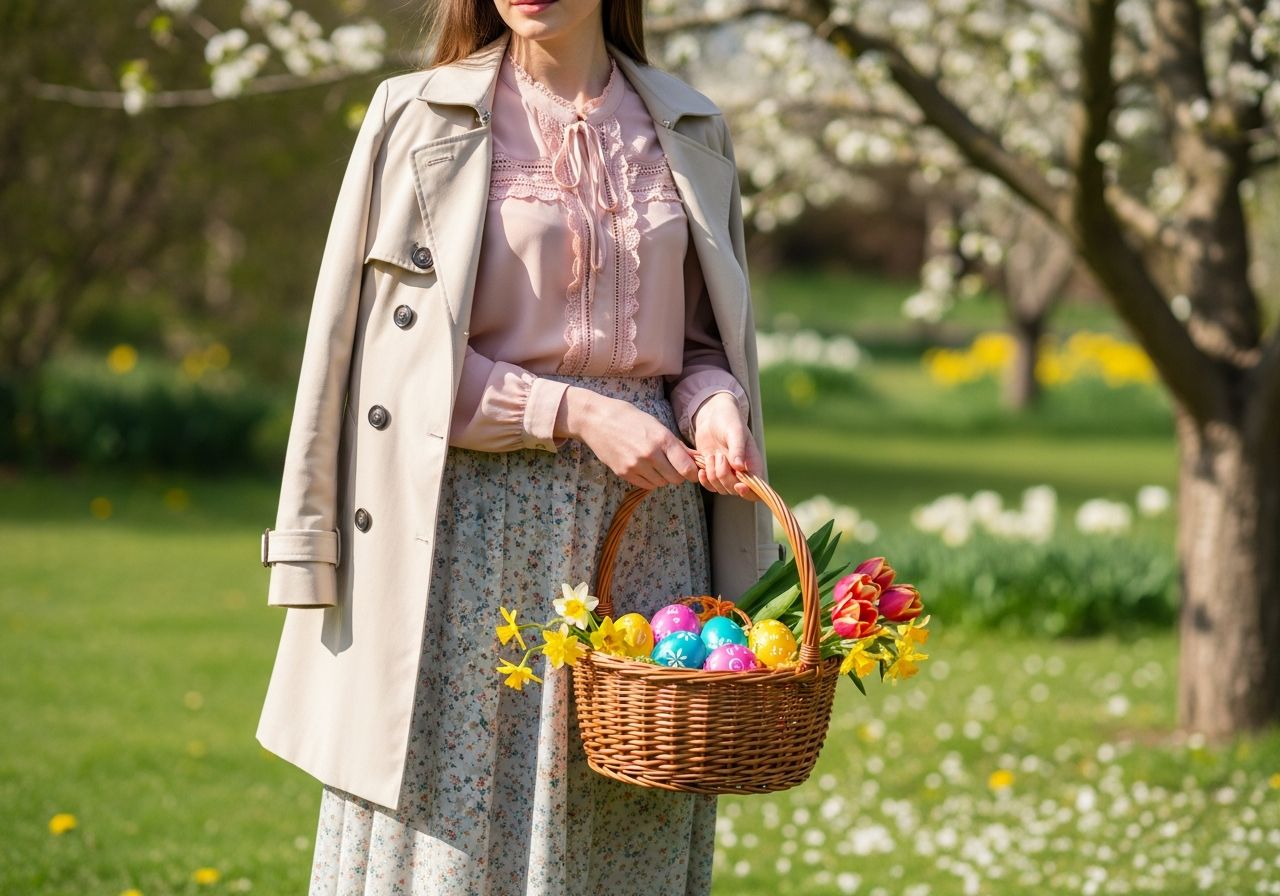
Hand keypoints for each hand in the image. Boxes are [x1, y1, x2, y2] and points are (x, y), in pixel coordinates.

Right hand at [554, 386, 698, 489]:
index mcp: (662, 439)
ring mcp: (635, 465)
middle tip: (673, 466)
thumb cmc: (630, 418)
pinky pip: (645, 485)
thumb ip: (676, 445)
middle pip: (675, 479)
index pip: (686, 468)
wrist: (597, 420)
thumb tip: (695, 459)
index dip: (693, 473)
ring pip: (660, 483)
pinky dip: (649, 479)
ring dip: (662, 477)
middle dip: (678, 475)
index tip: (692, 472)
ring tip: (655, 464)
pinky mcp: (623, 473)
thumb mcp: (656, 425)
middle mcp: (650, 454)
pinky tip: (644, 467)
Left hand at [690, 392, 761, 501]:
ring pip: (720, 489)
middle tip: (718, 455)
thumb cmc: (729, 420)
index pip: (756, 489)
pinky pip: (709, 486)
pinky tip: (702, 468)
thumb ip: (738, 448)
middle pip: (734, 490)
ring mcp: (727, 474)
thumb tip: (739, 467)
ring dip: (712, 475)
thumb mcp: (735, 431)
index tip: (739, 485)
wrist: (713, 416)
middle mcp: (742, 473)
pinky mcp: (713, 472)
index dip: (749, 492)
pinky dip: (704, 480)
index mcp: (753, 464)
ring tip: (711, 456)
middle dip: (723, 475)